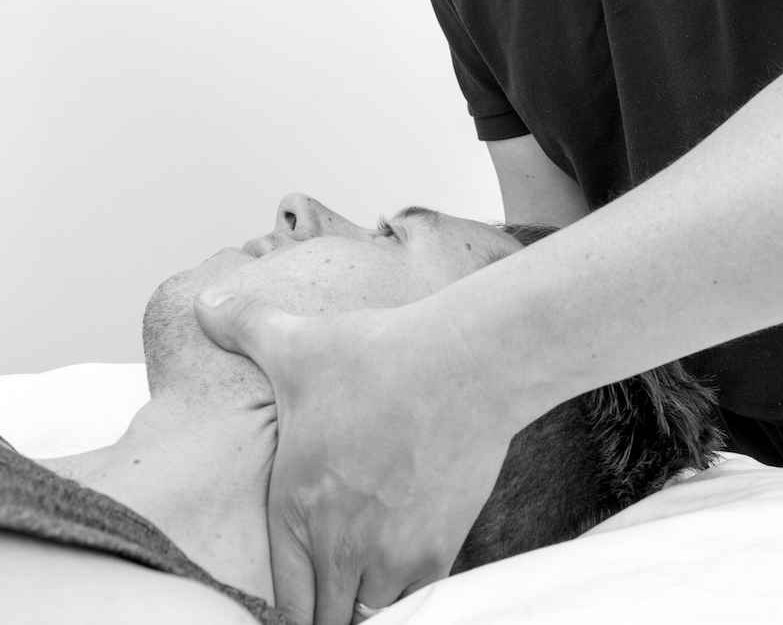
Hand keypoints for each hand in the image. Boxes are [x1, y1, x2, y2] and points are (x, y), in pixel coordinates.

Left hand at [193, 290, 511, 624]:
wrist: (463, 362)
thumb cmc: (379, 353)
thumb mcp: (299, 339)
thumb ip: (244, 325)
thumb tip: (203, 304)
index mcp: (293, 503)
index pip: (279, 601)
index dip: (283, 610)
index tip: (294, 598)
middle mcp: (336, 543)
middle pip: (322, 618)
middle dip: (321, 611)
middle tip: (326, 592)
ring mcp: (389, 554)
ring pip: (365, 616)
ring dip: (361, 604)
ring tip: (361, 583)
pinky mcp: (436, 550)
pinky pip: (413, 601)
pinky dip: (405, 595)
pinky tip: (402, 566)